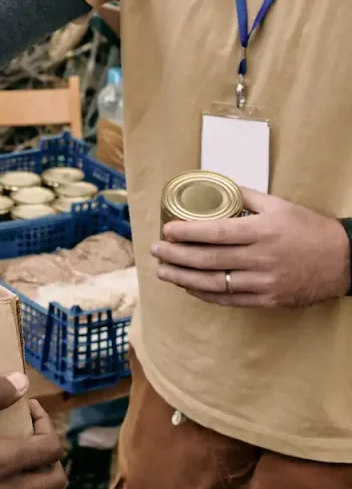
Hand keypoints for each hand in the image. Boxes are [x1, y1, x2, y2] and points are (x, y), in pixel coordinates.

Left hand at [152, 188, 350, 307]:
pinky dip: (205, 294)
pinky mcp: (268, 300)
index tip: (166, 230)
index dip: (185, 233)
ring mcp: (264, 283)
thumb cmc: (310, 229)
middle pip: (207, 260)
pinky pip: (229, 299)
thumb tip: (218, 188)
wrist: (346, 261)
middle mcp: (260, 258)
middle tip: (155, 251)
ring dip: (183, 278)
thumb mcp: (280, 205)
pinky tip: (189, 287)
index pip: (213, 233)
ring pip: (213, 283)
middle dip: (175, 256)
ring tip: (163, 271)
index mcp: (261, 232)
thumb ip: (247, 197)